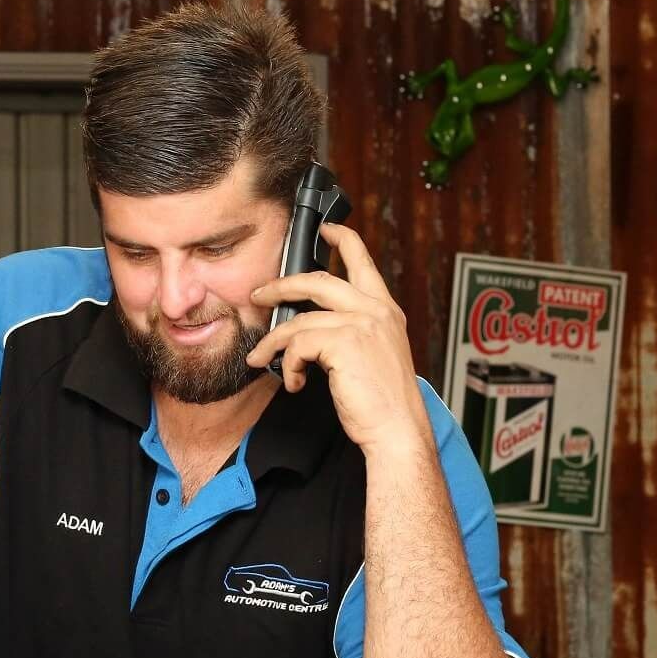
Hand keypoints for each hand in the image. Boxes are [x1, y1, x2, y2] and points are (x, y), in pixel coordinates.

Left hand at [247, 221, 434, 457]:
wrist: (397, 428)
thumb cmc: (382, 401)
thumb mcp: (371, 355)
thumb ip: (350, 332)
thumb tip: (306, 328)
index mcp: (385, 310)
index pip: (363, 260)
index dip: (343, 239)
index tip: (327, 229)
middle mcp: (375, 310)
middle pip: (317, 280)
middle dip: (280, 286)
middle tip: (259, 295)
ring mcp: (360, 323)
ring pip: (297, 320)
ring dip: (272, 342)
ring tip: (261, 358)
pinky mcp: (343, 342)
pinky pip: (298, 344)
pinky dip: (289, 365)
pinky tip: (296, 382)